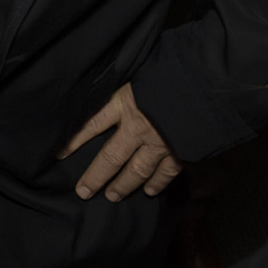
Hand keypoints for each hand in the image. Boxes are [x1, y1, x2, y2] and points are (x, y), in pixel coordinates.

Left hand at [61, 82, 180, 201]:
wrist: (207, 83)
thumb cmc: (171, 72)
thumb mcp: (139, 74)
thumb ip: (126, 90)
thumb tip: (113, 97)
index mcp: (125, 104)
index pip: (92, 124)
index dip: (75, 140)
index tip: (60, 154)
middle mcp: (138, 127)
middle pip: (111, 157)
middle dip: (96, 177)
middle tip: (84, 192)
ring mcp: (160, 143)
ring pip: (136, 171)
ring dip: (123, 185)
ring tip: (112, 196)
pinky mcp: (181, 152)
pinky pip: (165, 173)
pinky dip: (157, 183)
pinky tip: (149, 191)